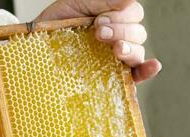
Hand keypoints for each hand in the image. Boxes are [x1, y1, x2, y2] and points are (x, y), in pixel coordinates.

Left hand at [35, 0, 161, 83]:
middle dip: (122, 31)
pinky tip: (152, 66)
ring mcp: (115, 57)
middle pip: (138, 33)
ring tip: (114, 48)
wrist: (38, 47)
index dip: (122, 16)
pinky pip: (135, 74)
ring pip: (138, 52)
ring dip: (130, 48)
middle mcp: (117, 37)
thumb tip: (127, 0)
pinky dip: (146, 70)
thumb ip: (103, 0)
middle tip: (99, 32)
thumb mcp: (77, 4)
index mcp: (112, 19)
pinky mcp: (112, 76)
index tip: (98, 21)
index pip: (133, 13)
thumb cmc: (56, 25)